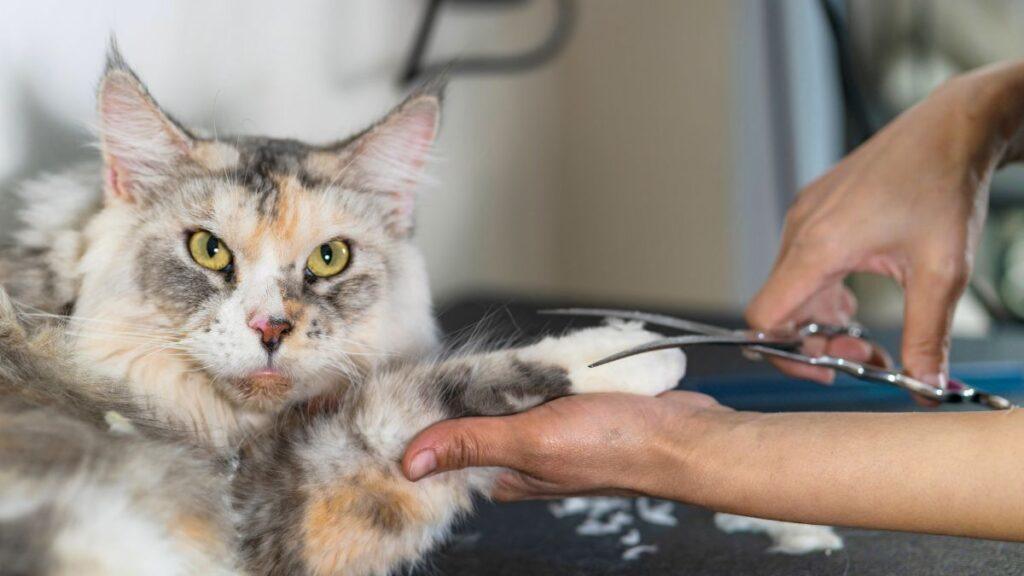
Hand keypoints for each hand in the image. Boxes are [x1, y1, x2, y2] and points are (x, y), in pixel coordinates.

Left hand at [401, 391, 728, 500]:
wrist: (683, 433)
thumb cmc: (616, 446)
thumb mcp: (533, 442)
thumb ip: (472, 445)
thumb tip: (410, 463)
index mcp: (506, 475)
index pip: (451, 446)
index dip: (431, 417)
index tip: (415, 386)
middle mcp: (524, 456)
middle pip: (477, 414)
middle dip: (472, 386)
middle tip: (471, 360)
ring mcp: (550, 428)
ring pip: (510, 391)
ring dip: (510, 372)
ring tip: (515, 360)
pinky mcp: (572, 404)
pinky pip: (541, 378)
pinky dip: (540, 366)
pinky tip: (543, 357)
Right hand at [746, 72, 1009, 391]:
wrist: (953, 127)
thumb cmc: (945, 185)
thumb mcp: (943, 273)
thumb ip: (927, 338)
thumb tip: (924, 391)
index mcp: (819, 246)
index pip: (765, 318)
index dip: (787, 355)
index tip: (829, 369)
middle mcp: (800, 230)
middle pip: (779, 309)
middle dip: (817, 343)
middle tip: (868, 353)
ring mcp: (804, 217)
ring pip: (789, 289)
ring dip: (820, 320)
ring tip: (866, 330)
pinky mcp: (815, 210)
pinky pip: (800, 265)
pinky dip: (822, 293)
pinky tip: (856, 297)